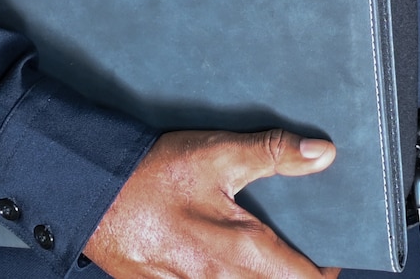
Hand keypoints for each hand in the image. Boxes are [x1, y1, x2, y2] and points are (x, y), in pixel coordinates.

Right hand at [83, 129, 340, 278]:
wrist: (88, 192)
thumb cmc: (152, 174)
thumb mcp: (217, 154)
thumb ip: (273, 154)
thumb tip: (324, 153)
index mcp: (238, 251)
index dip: (322, 275)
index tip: (331, 262)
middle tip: (302, 261)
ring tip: (263, 261)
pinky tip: (219, 264)